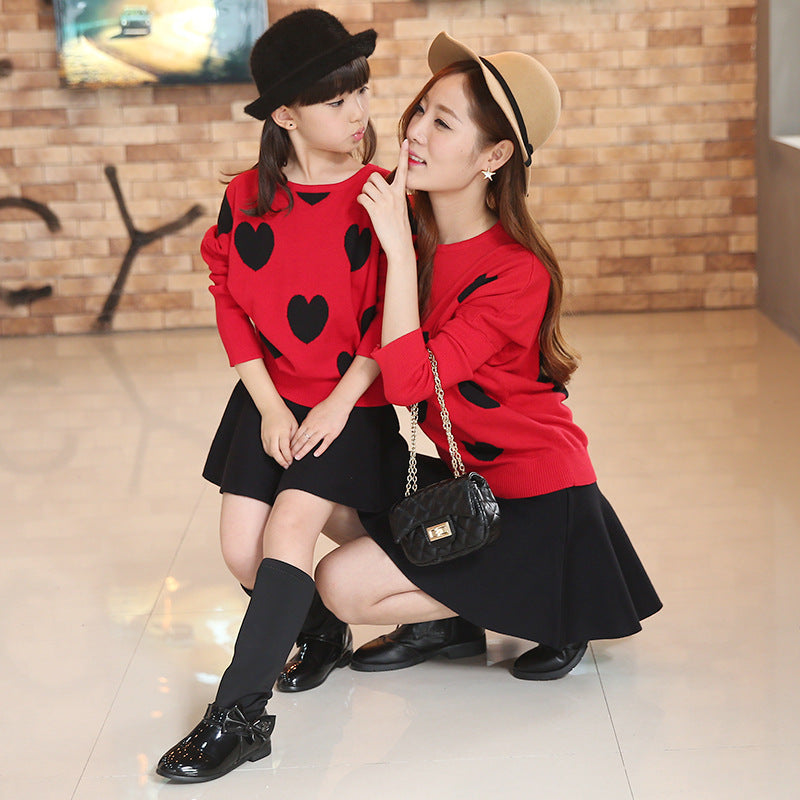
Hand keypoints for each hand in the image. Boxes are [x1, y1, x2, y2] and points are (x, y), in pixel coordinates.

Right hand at [259, 402, 297, 467]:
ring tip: (283, 461)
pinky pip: (266, 449)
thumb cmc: (284, 415)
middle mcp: (273, 435)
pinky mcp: (262, 437)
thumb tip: (295, 449)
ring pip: (270, 452)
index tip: (291, 461)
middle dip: (281, 461)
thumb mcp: (294, 425)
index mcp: (282, 431)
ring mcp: (266, 436)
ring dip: (276, 458)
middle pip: (275, 452)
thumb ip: (294, 437)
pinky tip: (277, 455)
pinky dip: (272, 454)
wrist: (271, 408)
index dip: (288, 457)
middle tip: (287, 465)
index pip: (284, 448)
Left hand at [290, 396, 350, 459]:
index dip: (292, 443)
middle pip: (302, 440)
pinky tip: (316, 454)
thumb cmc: (326, 406)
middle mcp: (314, 427)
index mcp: (308, 422)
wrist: (338, 403)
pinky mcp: (332, 433)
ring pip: (311, 443)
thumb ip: (307, 422)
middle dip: (295, 449)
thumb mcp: (312, 412)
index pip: (297, 435)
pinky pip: (325, 443)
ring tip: (298, 457)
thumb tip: (302, 429)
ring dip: (303, 450)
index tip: (288, 448)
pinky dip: (320, 449)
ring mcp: (323, 431)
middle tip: (290, 455)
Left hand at [357, 139, 411, 256]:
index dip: (404, 155)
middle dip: (369, 184)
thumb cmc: (400, 229)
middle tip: (371, 193)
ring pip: (366, 187)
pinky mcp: (375, 210)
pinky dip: (361, 201)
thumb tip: (383, 190)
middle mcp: (393, 195)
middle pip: (374, 177)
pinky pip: (362, 198)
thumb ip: (394, 197)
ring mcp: (384, 202)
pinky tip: (365, 207)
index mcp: (401, 193)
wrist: (400, 245)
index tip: (407, 141)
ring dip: (364, 193)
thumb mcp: (402, 209)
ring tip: (369, 202)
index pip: (403, 170)